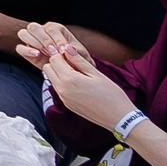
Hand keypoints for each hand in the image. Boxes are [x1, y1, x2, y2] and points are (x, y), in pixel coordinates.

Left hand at [17, 22, 132, 126]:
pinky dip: (63, 83)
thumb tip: (67, 48)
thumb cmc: (111, 95)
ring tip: (78, 74)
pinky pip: (58, 89)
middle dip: (57, 63)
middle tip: (74, 64)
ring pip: (51, 79)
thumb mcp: (96, 74)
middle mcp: (62, 90)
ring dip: (59, 73)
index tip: (73, 56)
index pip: (53, 59)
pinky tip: (79, 84)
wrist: (118, 118)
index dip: (62, 54)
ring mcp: (63, 98)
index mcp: (69, 80)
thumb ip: (79, 60)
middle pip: (47, 68)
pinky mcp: (67, 104)